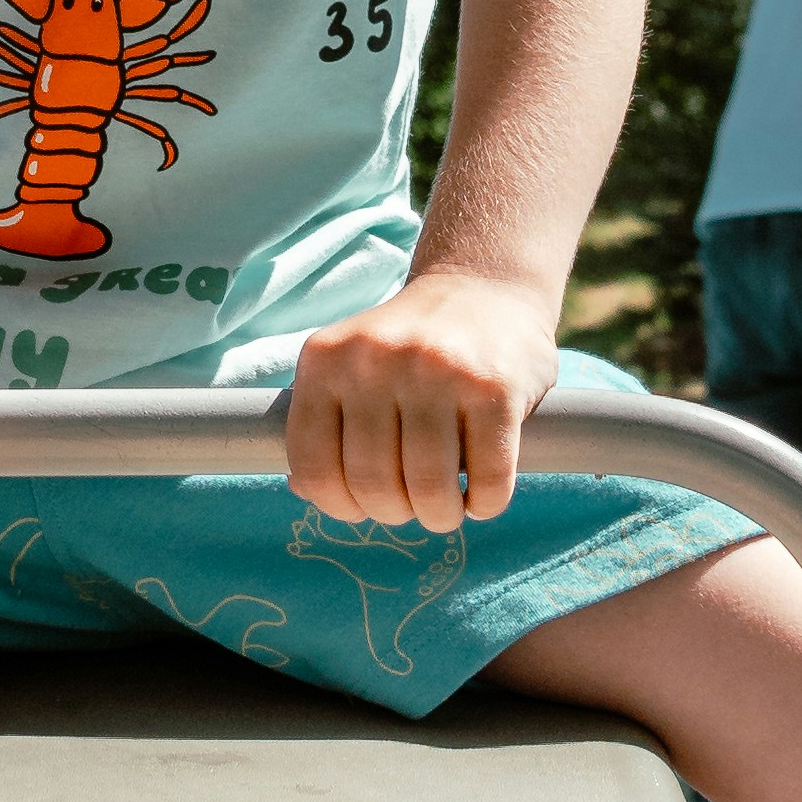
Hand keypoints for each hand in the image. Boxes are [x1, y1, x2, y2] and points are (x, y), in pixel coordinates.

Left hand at [285, 271, 556, 530]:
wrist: (485, 286)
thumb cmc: (412, 347)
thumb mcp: (349, 364)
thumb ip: (324, 421)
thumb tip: (305, 490)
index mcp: (326, 359)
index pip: (314, 468)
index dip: (339, 506)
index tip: (363, 507)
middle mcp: (377, 360)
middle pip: (373, 484)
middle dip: (394, 513)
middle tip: (412, 505)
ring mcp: (439, 371)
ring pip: (429, 489)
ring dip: (440, 516)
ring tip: (447, 506)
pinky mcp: (496, 387)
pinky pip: (487, 480)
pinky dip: (484, 503)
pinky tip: (481, 493)